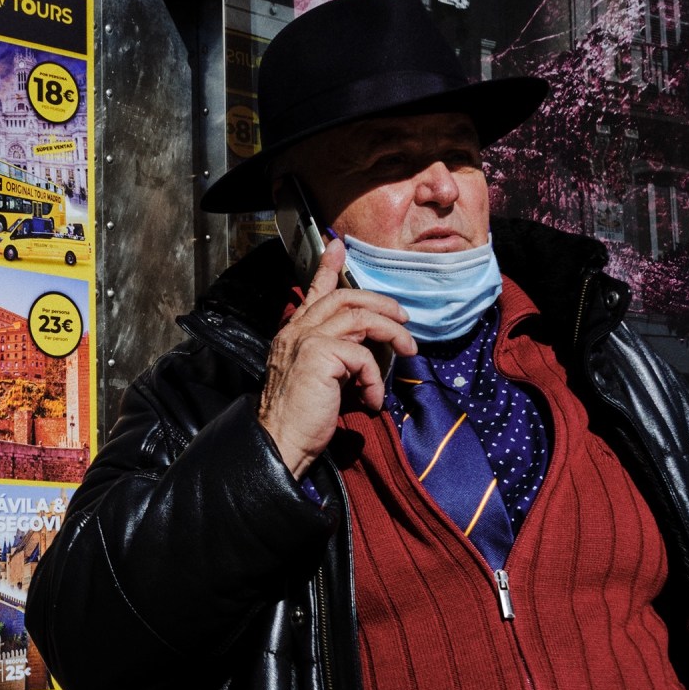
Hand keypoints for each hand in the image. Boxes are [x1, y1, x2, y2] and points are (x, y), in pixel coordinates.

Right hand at [258, 238, 415, 475]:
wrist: (279, 442)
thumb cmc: (300, 418)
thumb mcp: (320, 379)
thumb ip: (335, 356)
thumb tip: (366, 349)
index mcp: (293, 334)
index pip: (313, 291)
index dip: (327, 268)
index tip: (337, 247)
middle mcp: (296, 330)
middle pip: (344, 297)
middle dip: (380, 302)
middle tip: (404, 317)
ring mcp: (305, 340)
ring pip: (359, 317)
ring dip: (391, 333)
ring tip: (408, 349)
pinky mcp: (318, 355)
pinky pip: (362, 355)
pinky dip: (375, 377)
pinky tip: (373, 399)